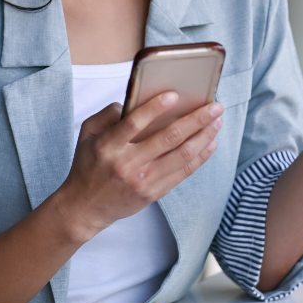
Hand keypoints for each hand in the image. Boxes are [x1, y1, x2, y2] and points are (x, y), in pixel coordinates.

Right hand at [58, 93, 222, 240]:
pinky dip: (200, 157)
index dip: (155, 108)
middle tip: (214, 106)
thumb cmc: (88, 165)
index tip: (175, 95)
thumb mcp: (87, 135)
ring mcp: (143, 181)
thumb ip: (107, 114)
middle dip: (196, 119)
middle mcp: (127, 163)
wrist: (85, 207)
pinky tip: (211, 143)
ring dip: (204, 136)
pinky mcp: (153, 193)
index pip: (134, 123)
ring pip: (181, 155)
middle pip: (168, 138)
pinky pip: (183, 173)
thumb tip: (133, 100)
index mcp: (109, 146)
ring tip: (217, 121)